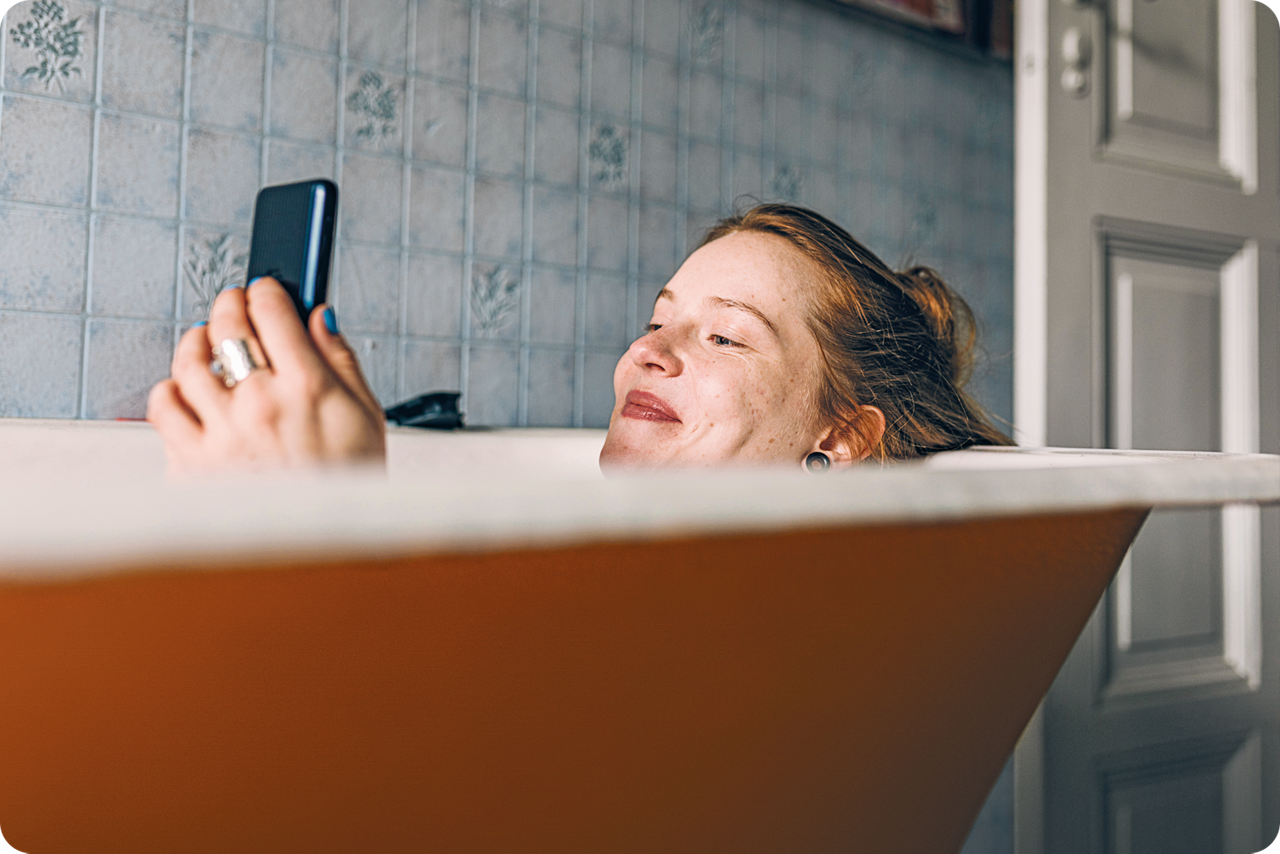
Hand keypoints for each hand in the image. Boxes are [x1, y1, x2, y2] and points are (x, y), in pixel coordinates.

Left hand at [147, 278, 386, 475]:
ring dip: (194, 342)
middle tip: (233, 304)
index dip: (266, 290)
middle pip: (225, 328)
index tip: (265, 290)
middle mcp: (258, 406)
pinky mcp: (191, 464)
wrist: (325, 549)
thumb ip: (340, 360)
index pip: (272, 312)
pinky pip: (162, 410)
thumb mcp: (366, 415)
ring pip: (185, 364)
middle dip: (228, 304)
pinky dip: (170, 392)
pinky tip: (188, 392)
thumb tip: (321, 317)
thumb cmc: (349, 485)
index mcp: (306, 388)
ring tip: (204, 341)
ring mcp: (220, 435)